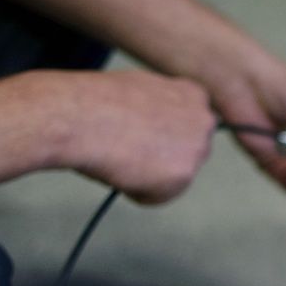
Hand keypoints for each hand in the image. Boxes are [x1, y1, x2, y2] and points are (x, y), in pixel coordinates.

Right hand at [50, 70, 215, 204]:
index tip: (147, 135)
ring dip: (150, 175)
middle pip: (188, 153)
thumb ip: (160, 108)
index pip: (191, 125)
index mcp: (194, 95)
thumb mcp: (139, 90)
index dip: (165, 133)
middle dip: (164, 157)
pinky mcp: (183, 175)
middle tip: (132, 151)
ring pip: (174, 176)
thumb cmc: (97, 101)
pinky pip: (158, 195)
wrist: (81, 116)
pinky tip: (120, 172)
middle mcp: (204, 121)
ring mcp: (197, 149)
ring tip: (121, 156)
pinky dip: (138, 192)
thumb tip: (156, 125)